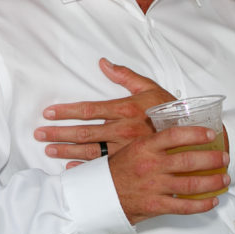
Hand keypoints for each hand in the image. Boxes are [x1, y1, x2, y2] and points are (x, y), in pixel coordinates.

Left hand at [34, 58, 175, 165]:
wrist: (195, 136)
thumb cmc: (171, 111)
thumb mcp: (150, 88)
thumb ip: (125, 76)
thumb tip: (103, 63)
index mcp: (125, 109)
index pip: (89, 110)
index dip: (66, 111)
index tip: (48, 113)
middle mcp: (123, 130)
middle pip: (84, 133)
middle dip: (59, 133)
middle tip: (39, 134)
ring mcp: (126, 149)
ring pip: (90, 151)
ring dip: (67, 151)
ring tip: (49, 150)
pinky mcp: (131, 163)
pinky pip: (105, 168)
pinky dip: (86, 170)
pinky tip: (71, 170)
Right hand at [108, 126, 227, 223]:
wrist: (99, 195)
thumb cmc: (116, 169)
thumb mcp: (131, 147)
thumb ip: (152, 140)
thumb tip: (175, 130)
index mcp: (144, 147)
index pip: (174, 135)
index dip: (195, 133)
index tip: (210, 134)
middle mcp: (151, 165)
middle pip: (188, 160)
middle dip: (212, 159)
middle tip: (225, 156)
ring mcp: (154, 187)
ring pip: (191, 184)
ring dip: (212, 182)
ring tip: (224, 178)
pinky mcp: (155, 206)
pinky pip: (184, 207)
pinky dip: (201, 205)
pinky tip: (212, 201)